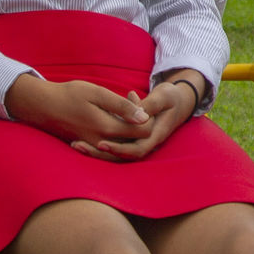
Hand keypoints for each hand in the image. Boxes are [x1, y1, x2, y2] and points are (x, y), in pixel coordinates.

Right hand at [5, 74, 151, 148]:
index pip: (144, 132)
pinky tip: (111, 115)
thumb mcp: (96, 93)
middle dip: (139, 122)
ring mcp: (95, 147)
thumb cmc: (68, 95)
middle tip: (129, 100)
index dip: (147, 117)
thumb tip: (144, 118)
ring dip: (129, 128)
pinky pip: (112, 145)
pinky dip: (117, 133)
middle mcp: (102, 143)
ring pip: (124, 144)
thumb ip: (121, 106)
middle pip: (136, 140)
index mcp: (107, 129)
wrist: (41, 106)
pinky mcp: (90, 146)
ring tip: (120, 107)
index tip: (135, 99)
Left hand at [75, 74, 201, 161]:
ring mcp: (139, 140)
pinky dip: (99, 144)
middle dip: (100, 153)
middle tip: (78, 145)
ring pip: (116, 153)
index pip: (137, 150)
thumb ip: (150, 105)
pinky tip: (82, 138)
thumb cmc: (171, 97)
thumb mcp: (163, 96)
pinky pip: (115, 144)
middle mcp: (147, 142)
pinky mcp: (131, 137)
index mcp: (156, 134)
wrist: (178, 101)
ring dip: (96, 151)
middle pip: (122, 156)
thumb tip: (138, 115)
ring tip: (75, 144)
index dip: (119, 149)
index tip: (101, 143)